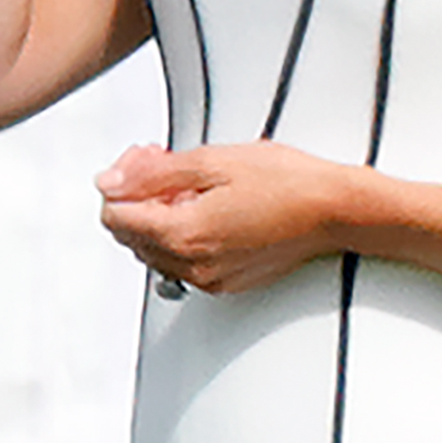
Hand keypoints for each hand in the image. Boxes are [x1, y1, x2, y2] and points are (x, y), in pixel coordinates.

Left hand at [96, 142, 352, 293]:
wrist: (333, 210)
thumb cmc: (285, 181)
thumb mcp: (212, 161)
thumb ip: (152, 173)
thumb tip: (108, 182)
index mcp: (183, 234)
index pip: (116, 218)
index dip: (122, 182)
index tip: (144, 160)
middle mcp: (191, 265)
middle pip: (131, 235)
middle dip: (140, 197)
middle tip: (167, 163)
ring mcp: (209, 278)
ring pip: (155, 249)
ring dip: (160, 216)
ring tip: (194, 184)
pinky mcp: (226, 282)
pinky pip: (183, 261)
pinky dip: (184, 233)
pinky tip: (210, 207)